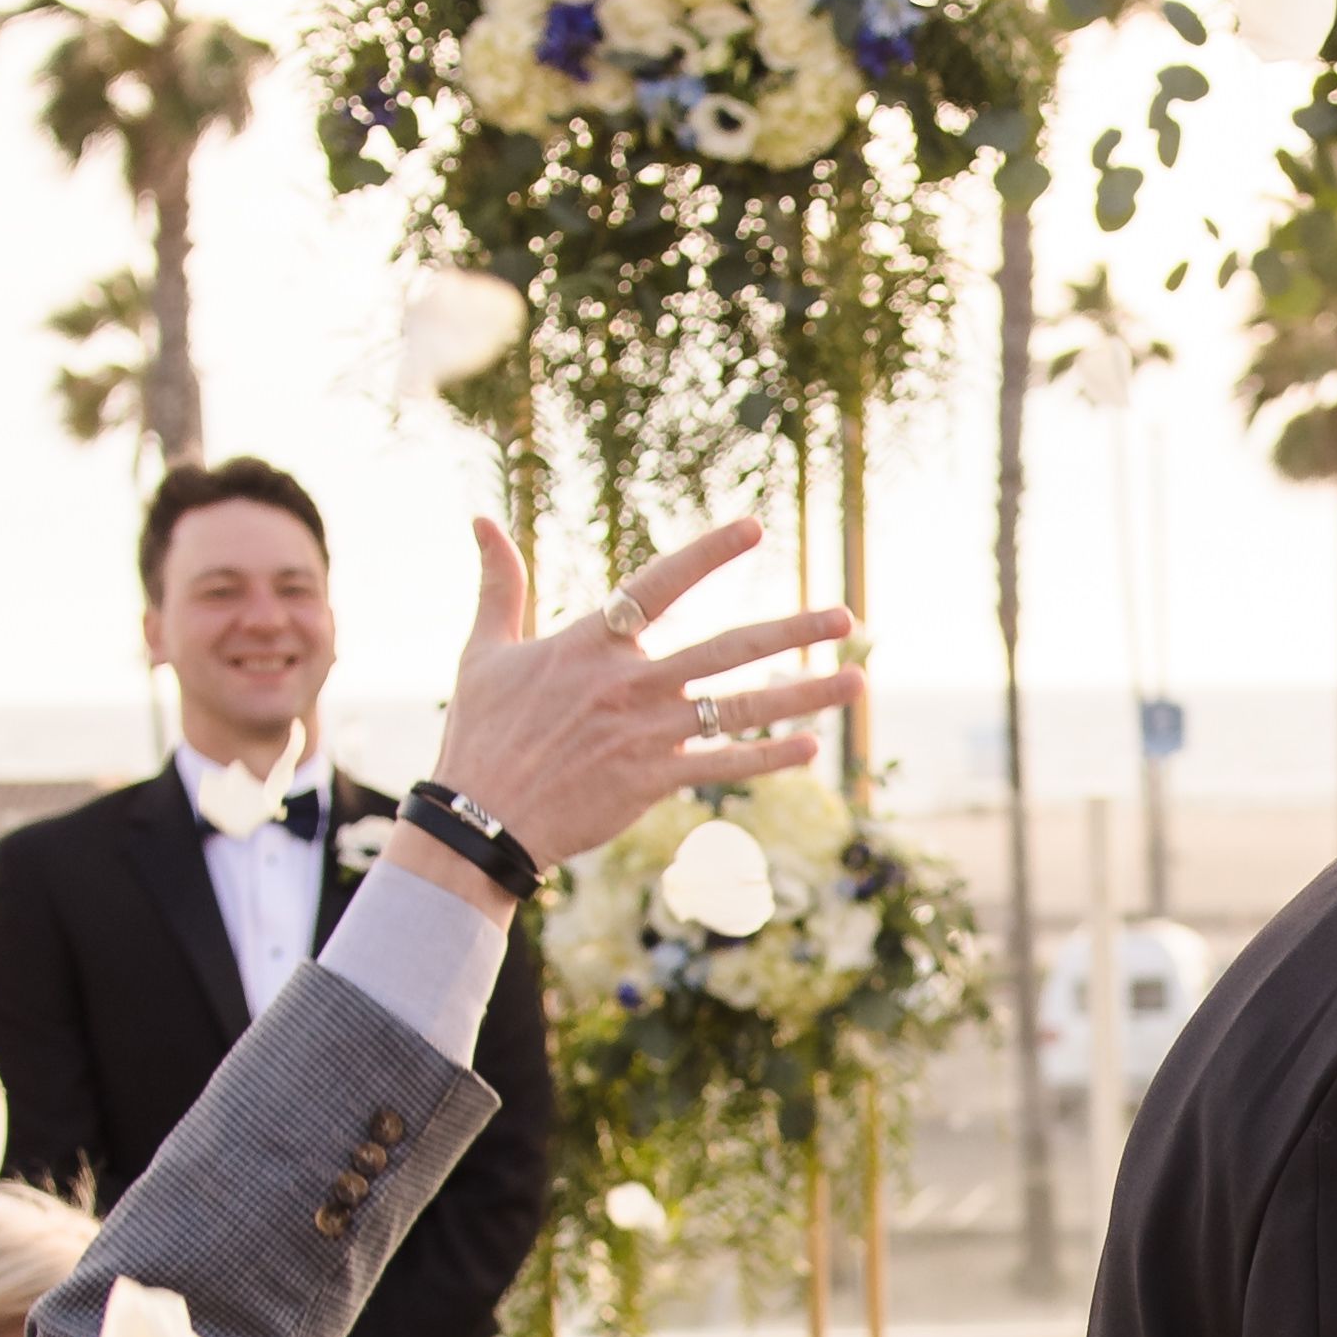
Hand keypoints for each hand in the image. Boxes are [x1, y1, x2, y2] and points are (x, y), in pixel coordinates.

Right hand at [432, 512, 861, 876]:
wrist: (480, 818)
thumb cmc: (481, 734)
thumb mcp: (484, 651)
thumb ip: (499, 584)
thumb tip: (480, 518)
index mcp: (589, 644)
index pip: (659, 586)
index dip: (707, 554)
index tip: (755, 527)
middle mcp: (628, 683)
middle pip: (727, 648)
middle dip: (792, 631)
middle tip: (846, 616)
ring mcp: (646, 734)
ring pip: (740, 707)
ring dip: (803, 693)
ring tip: (856, 679)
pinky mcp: (653, 781)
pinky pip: (724, 766)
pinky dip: (768, 757)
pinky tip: (811, 746)